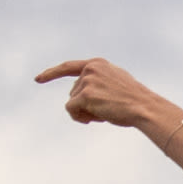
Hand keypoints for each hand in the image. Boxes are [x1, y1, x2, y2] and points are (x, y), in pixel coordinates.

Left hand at [36, 55, 168, 130]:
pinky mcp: (85, 95)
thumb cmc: (135, 100)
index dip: (52, 73)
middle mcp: (90, 69)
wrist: (144, 107)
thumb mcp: (116, 83)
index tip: (38, 79)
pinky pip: (71, 109)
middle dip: (83, 105)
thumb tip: (80, 95)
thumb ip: (98, 81)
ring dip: (84, 112)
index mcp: (98, 64)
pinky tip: (94, 119)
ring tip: (104, 114)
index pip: (69, 67)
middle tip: (104, 112)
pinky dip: (79, 117)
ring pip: (72, 102)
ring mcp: (87, 81)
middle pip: (72, 91)